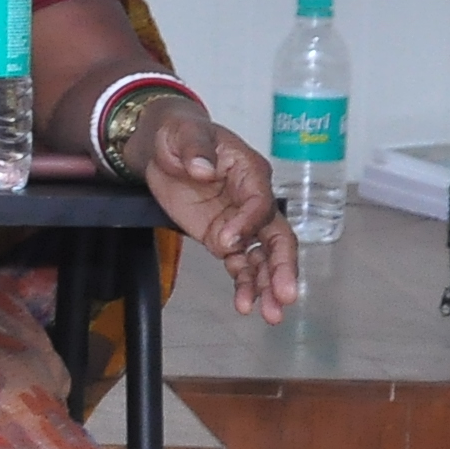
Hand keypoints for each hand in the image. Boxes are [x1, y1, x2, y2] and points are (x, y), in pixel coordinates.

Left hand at [130, 99, 299, 322]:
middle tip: (285, 295)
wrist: (164, 147)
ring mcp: (240, 222)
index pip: (260, 203)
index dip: (247, 224)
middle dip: (281, 267)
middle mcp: (254, 200)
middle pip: (277, 237)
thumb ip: (195, 150)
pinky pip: (241, 263)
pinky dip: (244, 284)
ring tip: (271, 315)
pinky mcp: (223, 236)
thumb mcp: (183, 133)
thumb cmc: (181, 135)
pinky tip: (244, 305)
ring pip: (263, 257)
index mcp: (251, 173)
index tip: (225, 242)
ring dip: (267, 285)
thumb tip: (202, 169)